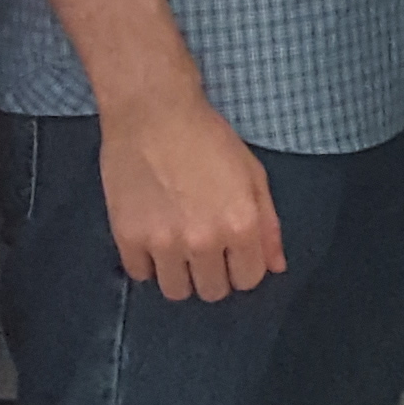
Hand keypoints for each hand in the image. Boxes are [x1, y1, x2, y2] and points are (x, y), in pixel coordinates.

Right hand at [101, 84, 285, 301]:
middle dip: (213, 274)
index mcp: (240, 225)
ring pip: (175, 291)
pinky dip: (147, 262)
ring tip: (177, 247)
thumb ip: (268, 223)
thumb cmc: (208, 137)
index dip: (243, 268)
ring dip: (180, 274)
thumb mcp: (252, 173)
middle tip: (204, 249)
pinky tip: (152, 238)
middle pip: (212, 291)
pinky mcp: (127, 237)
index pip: (248, 280)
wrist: (153, 112)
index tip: (233, 254)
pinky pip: (140, 275)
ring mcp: (163, 242)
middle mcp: (204, 241)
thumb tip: (276, 266)